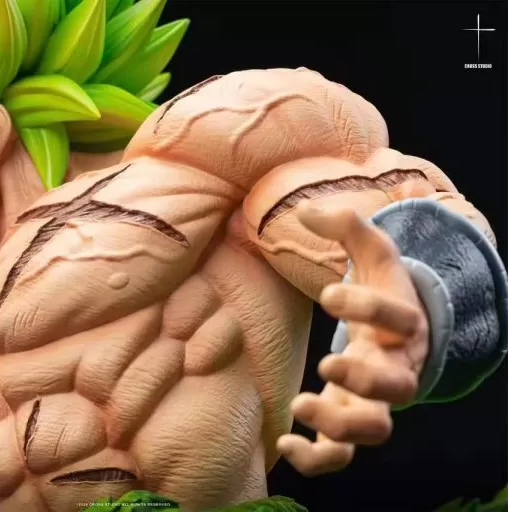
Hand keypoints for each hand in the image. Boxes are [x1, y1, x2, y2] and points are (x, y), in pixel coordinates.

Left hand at [276, 201, 429, 476]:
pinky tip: (284, 442)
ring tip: (300, 405)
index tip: (329, 294)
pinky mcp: (349, 424)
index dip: (368, 309)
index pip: (400, 321)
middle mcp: (395, 368)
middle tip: (328, 361)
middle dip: (365, 379)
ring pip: (375, 429)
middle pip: (398, 389)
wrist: (396, 336)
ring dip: (340, 424)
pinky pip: (342, 455)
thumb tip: (307, 210)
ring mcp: (374, 401)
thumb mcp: (374, 255)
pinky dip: (318, 459)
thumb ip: (348, 226)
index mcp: (402, 325)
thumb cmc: (383, 292)